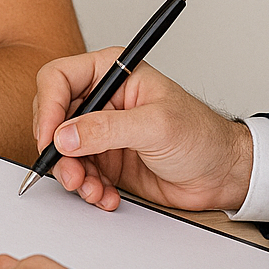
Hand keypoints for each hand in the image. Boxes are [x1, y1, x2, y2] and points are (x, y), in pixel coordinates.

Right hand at [32, 48, 253, 212]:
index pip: (59, 78)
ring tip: (93, 189)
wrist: (221, 174)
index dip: (47, 107)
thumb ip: (107, 129)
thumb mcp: (155, 126)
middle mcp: (102, 99)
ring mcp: (102, 131)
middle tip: (71, 172)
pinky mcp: (106, 159)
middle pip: (54, 117)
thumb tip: (65, 135)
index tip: (50, 138)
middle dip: (58, 149)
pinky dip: (88, 188)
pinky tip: (106, 196)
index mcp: (112, 72)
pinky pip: (80, 173)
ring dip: (73, 174)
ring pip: (63, 150)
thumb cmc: (201, 136)